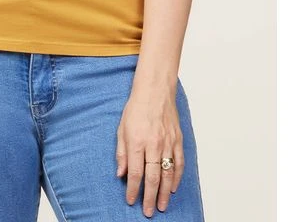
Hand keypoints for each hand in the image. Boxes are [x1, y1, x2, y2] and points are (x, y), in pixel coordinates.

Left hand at [115, 90, 184, 216]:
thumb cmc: (136, 108)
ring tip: (162, 206)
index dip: (132, 189)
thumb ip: (121, 152)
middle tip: (148, 211)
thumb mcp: (121, 129)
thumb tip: (120, 173)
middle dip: (150, 197)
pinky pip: (179, 163)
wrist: (155, 91)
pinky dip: (177, 178)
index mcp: (137, 141)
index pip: (134, 172)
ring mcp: (167, 143)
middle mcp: (153, 144)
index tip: (131, 200)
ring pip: (168, 174)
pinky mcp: (177, 140)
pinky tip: (173, 188)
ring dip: (165, 193)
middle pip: (153, 177)